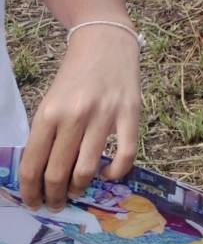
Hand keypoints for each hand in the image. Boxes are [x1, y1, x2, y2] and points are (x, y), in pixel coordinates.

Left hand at [20, 27, 140, 210]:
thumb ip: (47, 135)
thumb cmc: (74, 76)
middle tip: (56, 203)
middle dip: (54, 197)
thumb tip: (42, 176)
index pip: (32, 165)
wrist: (104, 40)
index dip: (31, 192)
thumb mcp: (50, 102)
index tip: (34, 203)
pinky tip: (107, 174)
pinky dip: (115, 173)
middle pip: (58, 173)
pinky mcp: (130, 112)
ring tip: (77, 191)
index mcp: (48, 113)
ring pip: (86, 170)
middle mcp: (74, 115)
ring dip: (79, 189)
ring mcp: (104, 114)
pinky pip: (125, 156)